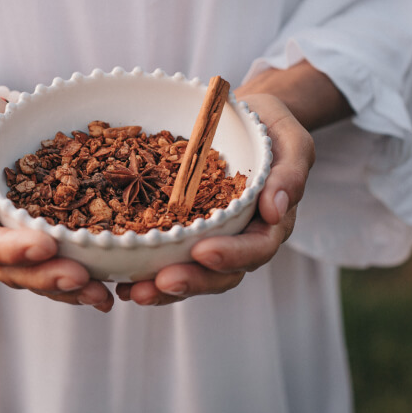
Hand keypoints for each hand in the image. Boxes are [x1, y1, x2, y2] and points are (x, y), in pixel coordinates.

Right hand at [0, 89, 114, 311]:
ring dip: (70, 288)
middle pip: (15, 269)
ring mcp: (18, 238)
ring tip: (101, 294)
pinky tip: (112, 283)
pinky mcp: (44, 232)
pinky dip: (84, 275)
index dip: (14, 249)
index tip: (45, 245)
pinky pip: (61, 261)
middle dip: (48, 277)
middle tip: (82, 278)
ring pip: (40, 273)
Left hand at [116, 93, 313, 305]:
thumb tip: (275, 211)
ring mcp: (212, 239)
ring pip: (192, 273)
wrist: (245, 120)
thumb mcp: (291, 141)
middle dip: (192, 280)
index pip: (256, 248)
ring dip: (164, 288)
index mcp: (271, 223)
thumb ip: (289, 174)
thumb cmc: (271, 131)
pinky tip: (120, 280)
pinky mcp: (185, 232)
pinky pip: (169, 257)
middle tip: (161, 282)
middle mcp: (241, 239)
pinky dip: (147, 271)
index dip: (231, 256)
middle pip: (221, 273)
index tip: (203, 252)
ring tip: (134, 291)